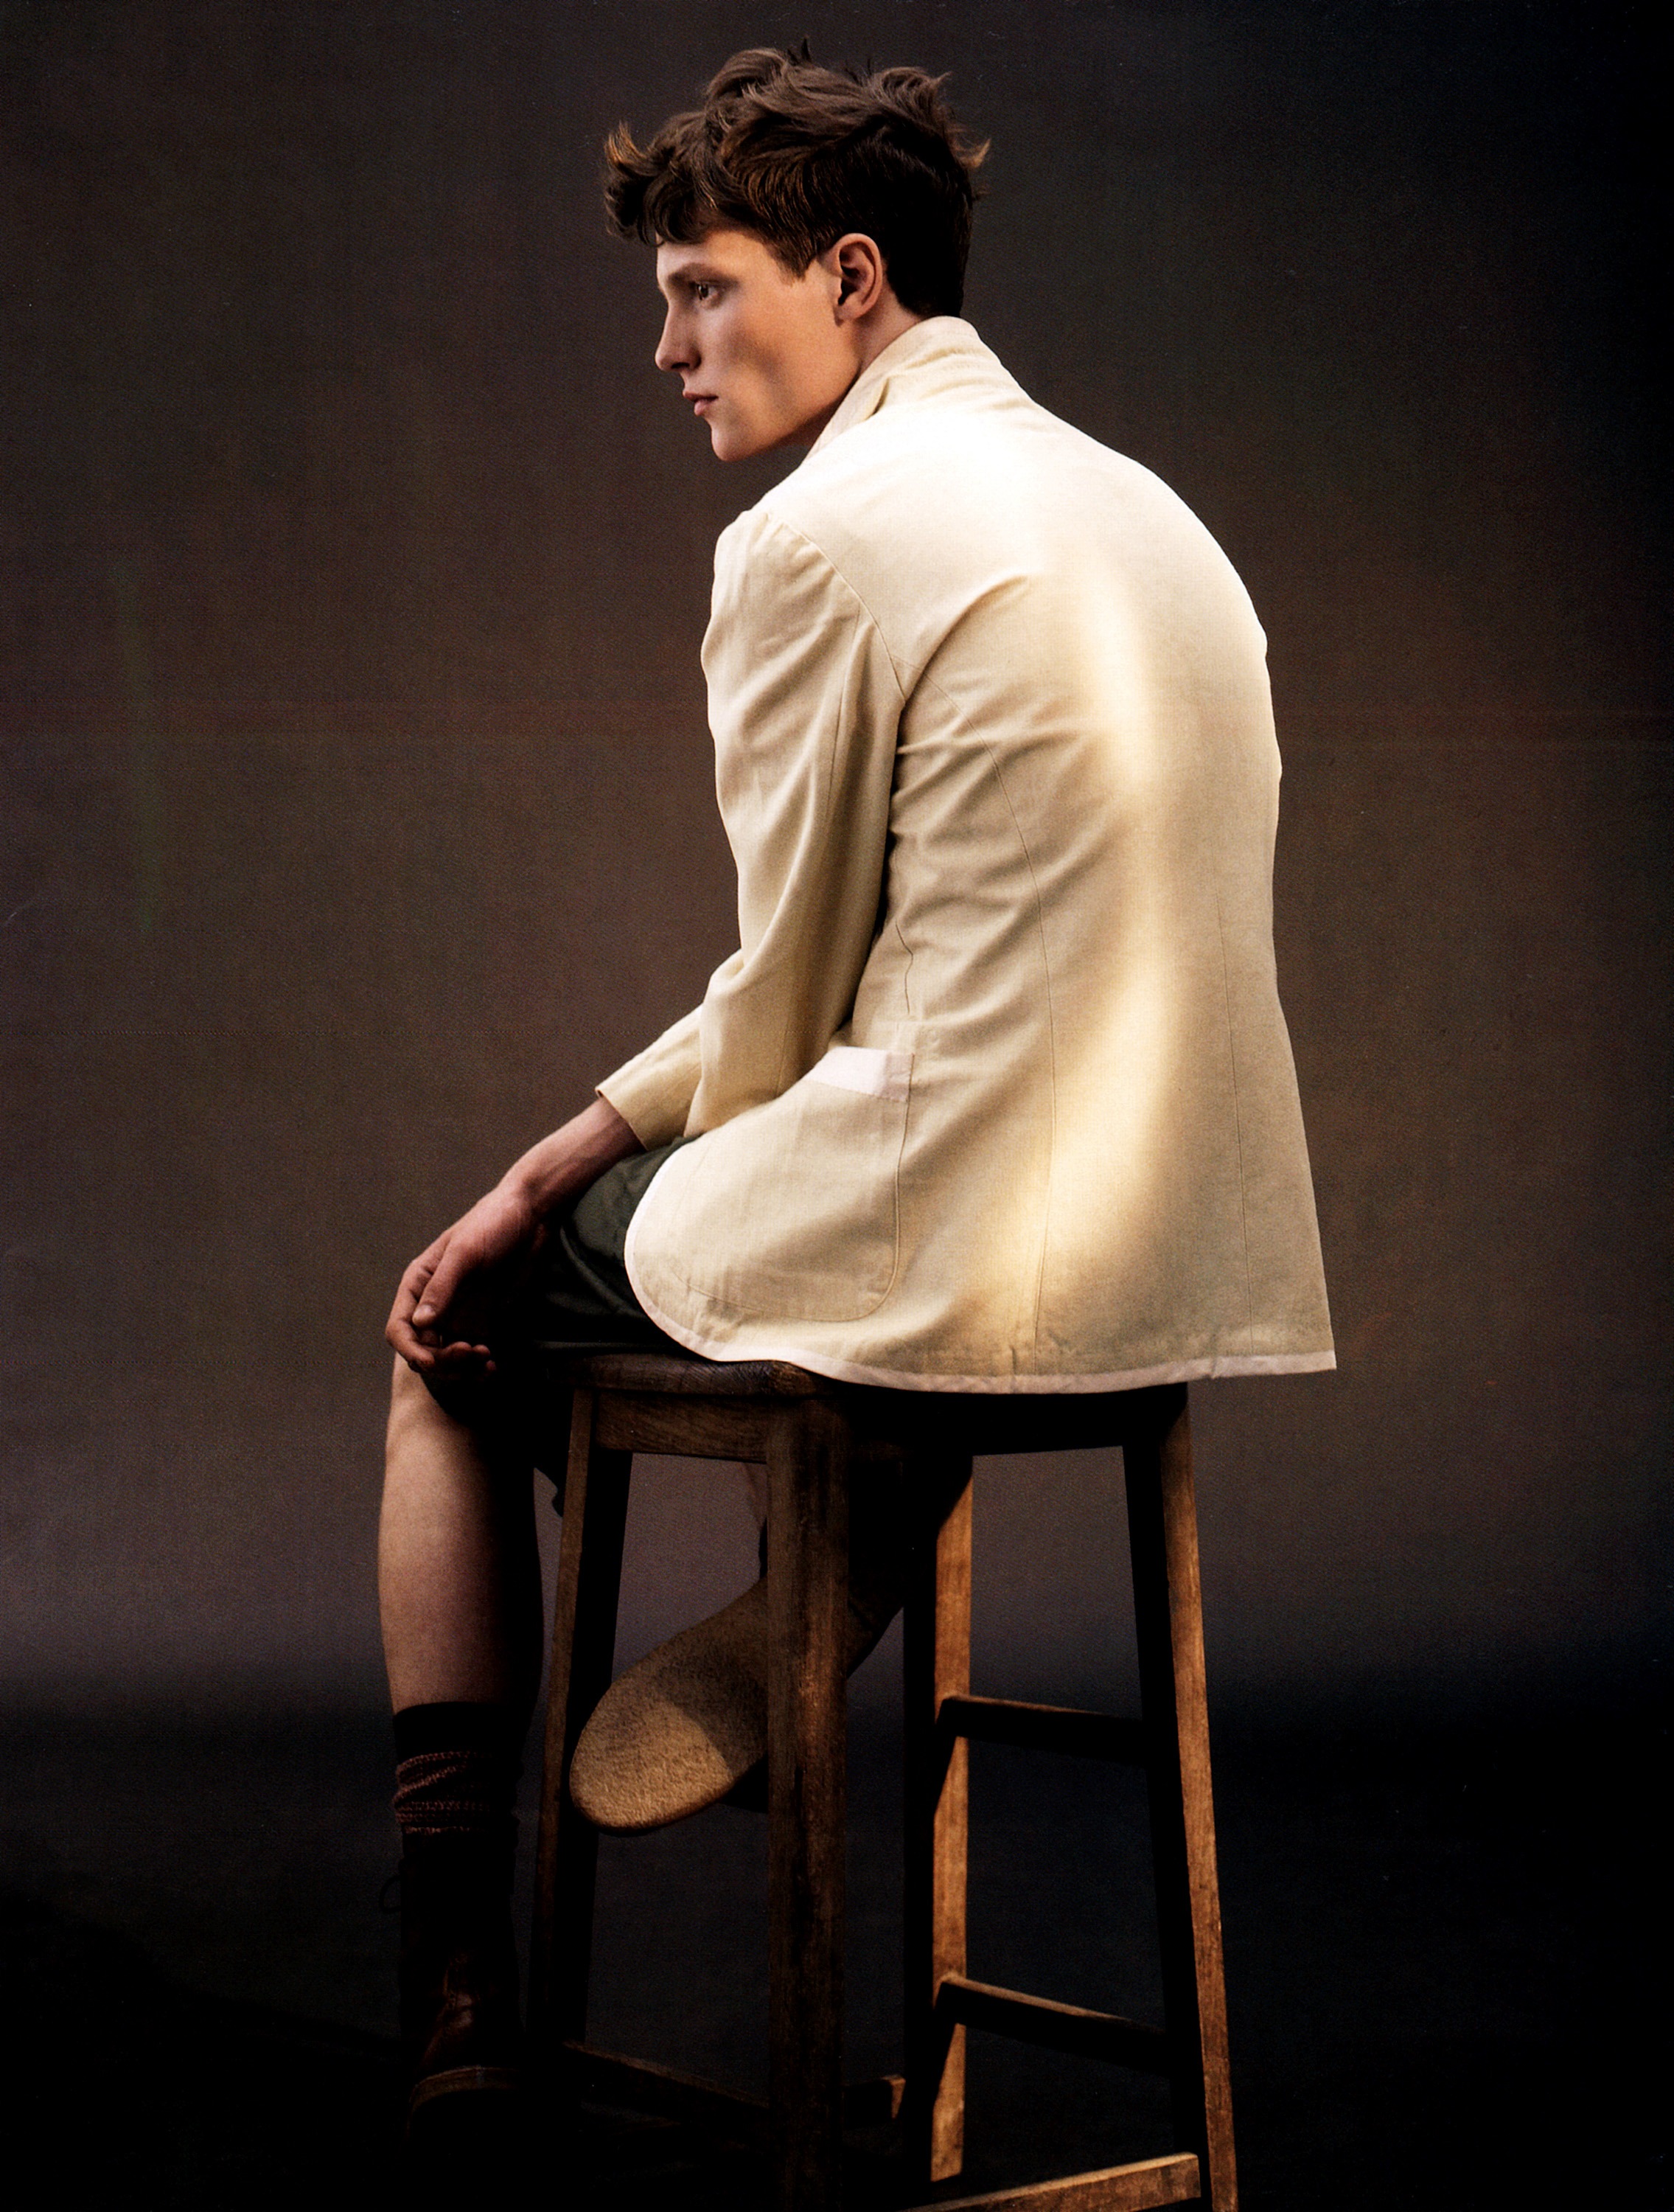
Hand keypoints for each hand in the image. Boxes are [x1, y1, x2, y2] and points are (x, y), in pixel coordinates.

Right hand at [385, 1180, 540, 1375]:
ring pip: (446, 1359)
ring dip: (461, 1369)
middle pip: (422, 1350)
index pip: (400, 1329)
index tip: (431, 1361)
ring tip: (487, 1359)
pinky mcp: (483, 1321)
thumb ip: (442, 1287)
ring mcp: (458, 1315)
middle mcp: (433, 1304)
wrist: (530, 1217)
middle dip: (441, 1362)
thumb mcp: (464, 1253)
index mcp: (418, 1285)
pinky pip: (472, 1356)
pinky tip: (493, 1368)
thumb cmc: (491, 1225)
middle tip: (472, 1352)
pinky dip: (478, 1368)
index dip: (410, 1350)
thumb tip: (420, 1323)